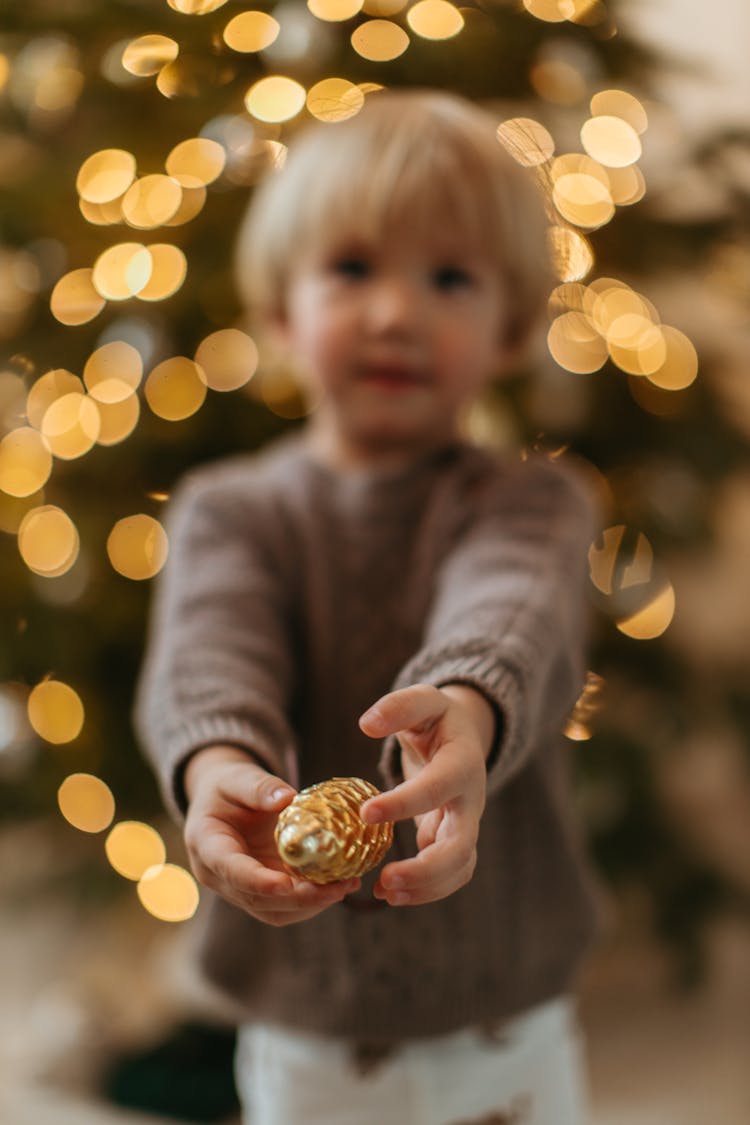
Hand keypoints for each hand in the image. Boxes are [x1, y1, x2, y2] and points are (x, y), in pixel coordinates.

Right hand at [183, 745, 360, 926]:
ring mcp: (240, 889)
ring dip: (310, 905)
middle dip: (297, 899)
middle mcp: (219, 876)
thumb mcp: (237, 777)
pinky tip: (340, 885)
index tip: (287, 885)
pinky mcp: (261, 892)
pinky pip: (287, 905)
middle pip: (256, 899)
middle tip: (335, 888)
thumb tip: (287, 798)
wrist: (223, 801)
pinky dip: (313, 900)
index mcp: (206, 846)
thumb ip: (258, 787)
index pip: (230, 870)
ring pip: (273, 911)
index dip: (258, 882)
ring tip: (345, 886)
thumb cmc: (228, 786)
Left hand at [358, 684, 493, 907]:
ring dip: (425, 887)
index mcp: (463, 762)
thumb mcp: (423, 701)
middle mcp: (470, 800)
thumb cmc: (436, 718)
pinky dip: (423, 890)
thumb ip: (399, 706)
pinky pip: (449, 874)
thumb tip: (367, 724)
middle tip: (385, 880)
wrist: (462, 738)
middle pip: (462, 845)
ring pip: (459, 868)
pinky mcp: (454, 841)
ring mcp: (466, 824)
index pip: (437, 787)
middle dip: (427, 869)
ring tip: (384, 893)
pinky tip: (386, 893)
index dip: (405, 803)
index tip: (366, 813)